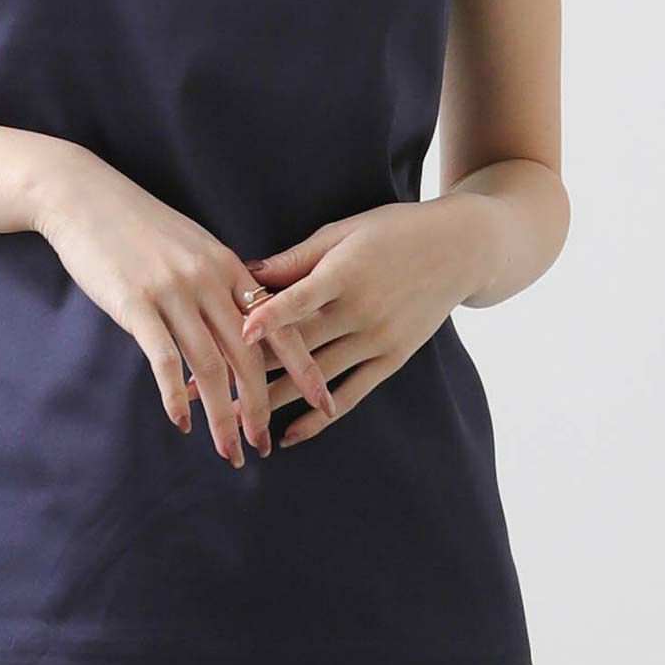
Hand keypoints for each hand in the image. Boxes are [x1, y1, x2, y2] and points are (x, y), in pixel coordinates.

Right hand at [32, 147, 338, 465]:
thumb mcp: (192, 245)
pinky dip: (176, 397)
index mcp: (227, 265)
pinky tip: (181, 422)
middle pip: (248, 355)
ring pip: (210, 367)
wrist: (85, 196)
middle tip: (263, 446)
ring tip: (228, 450)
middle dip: (260, 407)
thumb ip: (218, 280)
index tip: (324, 402)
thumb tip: (241, 322)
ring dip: (223, 416)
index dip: (304, 367)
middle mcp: (208, 279)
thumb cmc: (138, 224)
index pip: (278, 324)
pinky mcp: (136, 302)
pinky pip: (165, 360)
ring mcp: (173, 291)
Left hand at [184, 196, 494, 447]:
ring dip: (274, 399)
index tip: (236, 333)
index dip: (269, 317)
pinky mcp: (392, 358)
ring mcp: (378, 339)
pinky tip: (290, 434)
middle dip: (250, 368)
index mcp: (347, 273)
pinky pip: (353, 393)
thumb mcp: (344, 231)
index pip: (301, 299)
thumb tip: (246, 270)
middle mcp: (362, 311)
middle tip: (204, 387)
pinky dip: (321, 416)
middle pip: (299, 346)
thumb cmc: (394, 230)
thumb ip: (297, 257)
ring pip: (318, 376)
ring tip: (233, 419)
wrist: (460, 249)